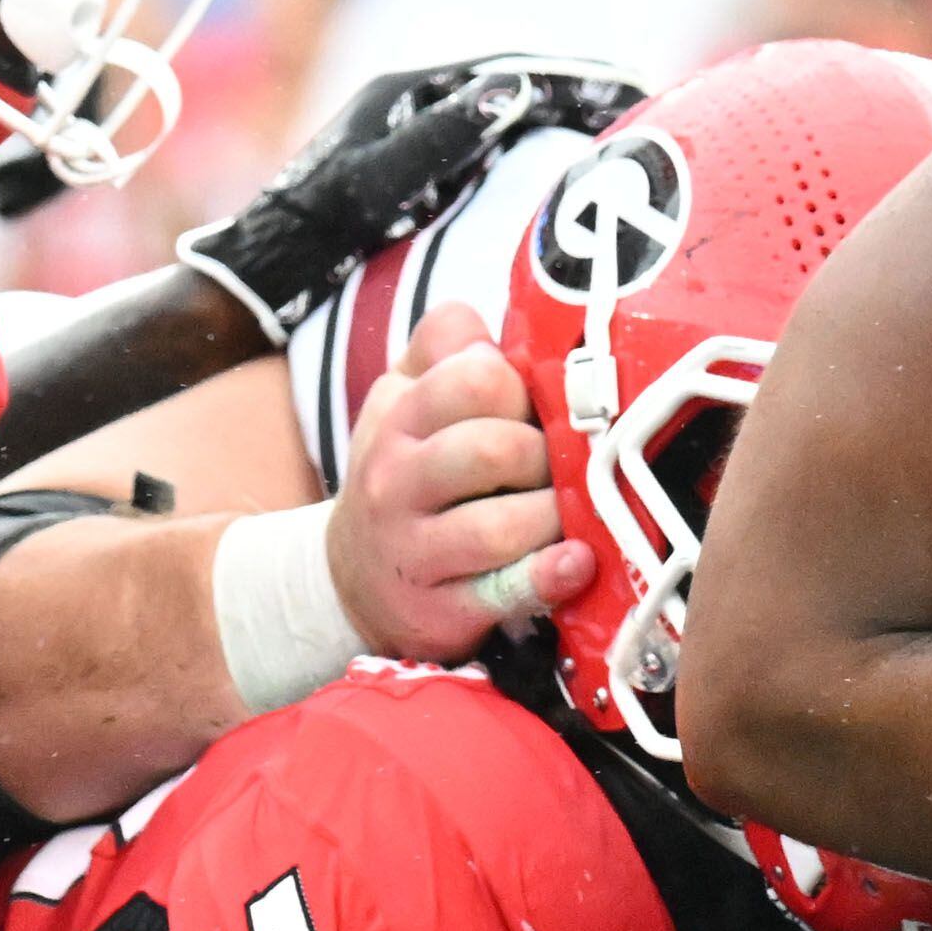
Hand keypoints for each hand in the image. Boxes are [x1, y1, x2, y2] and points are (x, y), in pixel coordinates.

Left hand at [178, 55, 645, 346]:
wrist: (260, 278)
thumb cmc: (311, 235)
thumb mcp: (378, 185)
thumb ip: (443, 137)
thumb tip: (516, 90)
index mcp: (407, 95)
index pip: (512, 74)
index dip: (576, 80)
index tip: (633, 90)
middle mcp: (414, 109)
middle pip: (517, 92)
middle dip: (581, 98)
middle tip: (645, 112)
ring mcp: (416, 143)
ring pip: (508, 122)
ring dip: (563, 127)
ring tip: (621, 144)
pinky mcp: (418, 178)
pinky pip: (494, 156)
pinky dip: (538, 158)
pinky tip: (568, 185)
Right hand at [323, 304, 590, 663]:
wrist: (353, 577)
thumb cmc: (406, 473)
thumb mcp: (405, 397)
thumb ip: (448, 347)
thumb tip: (508, 321)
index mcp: (398, 416)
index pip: (473, 376)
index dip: (524, 388)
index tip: (535, 410)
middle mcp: (396, 480)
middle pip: (494, 449)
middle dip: (547, 457)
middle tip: (558, 469)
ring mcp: (415, 549)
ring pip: (502, 524)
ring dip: (554, 516)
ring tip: (566, 514)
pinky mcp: (441, 609)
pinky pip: (506, 591)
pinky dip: (549, 577)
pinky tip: (577, 563)